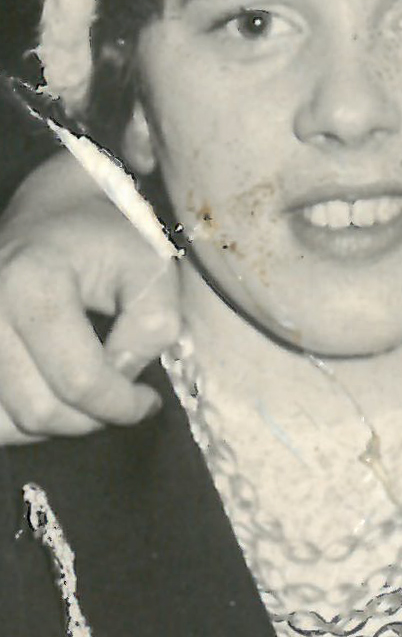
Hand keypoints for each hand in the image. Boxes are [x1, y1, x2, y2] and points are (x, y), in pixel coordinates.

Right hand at [0, 151, 181, 443]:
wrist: (52, 212)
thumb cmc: (106, 238)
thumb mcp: (151, 267)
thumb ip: (152, 325)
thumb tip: (124, 378)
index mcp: (32, 284)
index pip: (78, 380)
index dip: (121, 405)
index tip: (147, 402)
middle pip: (38, 410)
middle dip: (90, 418)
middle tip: (119, 399)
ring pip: (7, 424)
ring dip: (56, 424)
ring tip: (87, 393)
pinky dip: (21, 421)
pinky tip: (51, 394)